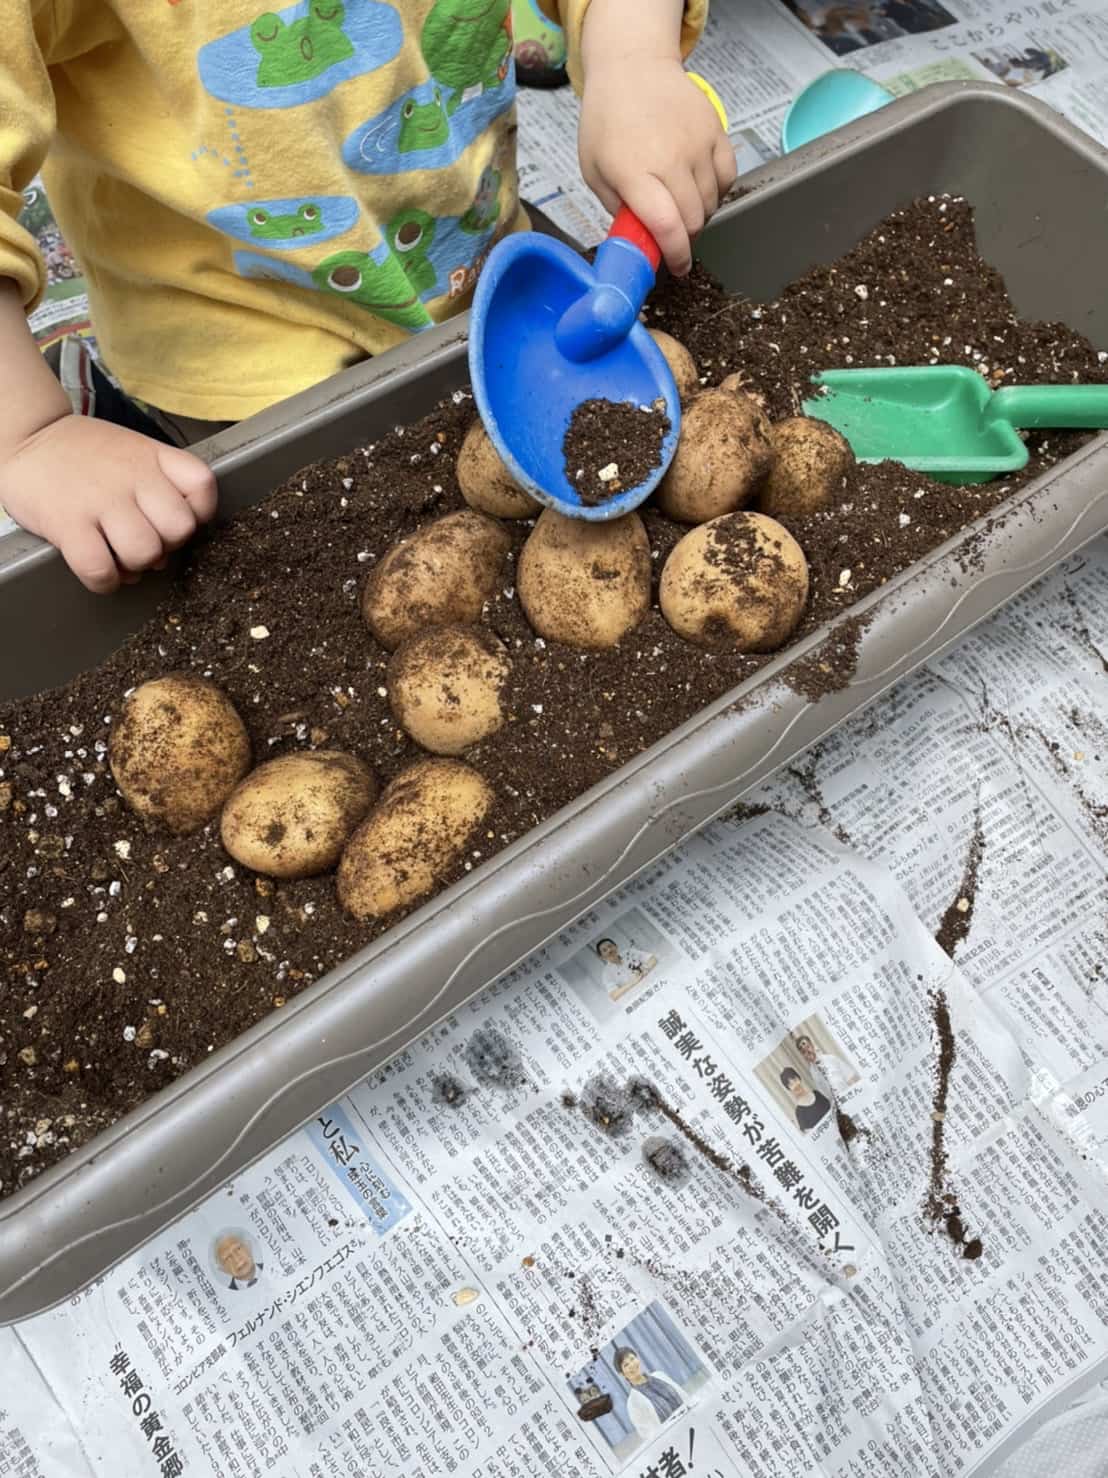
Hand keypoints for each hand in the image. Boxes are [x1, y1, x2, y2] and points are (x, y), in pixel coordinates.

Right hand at [0, 415, 216, 593]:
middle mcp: (132, 476)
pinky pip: (101, 569)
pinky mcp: (67, 522)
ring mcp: (100, 499)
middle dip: (166, 545)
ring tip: (119, 556)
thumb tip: (166, 553)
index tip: (176, 518)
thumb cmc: (86, 455)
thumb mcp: (134, 452)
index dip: (198, 513)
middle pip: (180, 529)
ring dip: (135, 566)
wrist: (28, 437)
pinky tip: (101, 572)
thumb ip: (161, 489)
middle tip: (143, 540)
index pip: (202, 486)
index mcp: (152, 457)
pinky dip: (105, 581)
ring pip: (145, 552)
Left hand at [578, 55, 735, 275]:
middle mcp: (671, 159)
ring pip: (711, 202)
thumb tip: (640, 241)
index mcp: (635, 172)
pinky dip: (717, 192)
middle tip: (673, 236)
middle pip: (694, 220)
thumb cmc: (607, 121)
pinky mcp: (716, 131)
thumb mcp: (594, 171)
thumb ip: (617, 209)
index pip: (667, 226)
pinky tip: (700, 189)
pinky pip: (728, 177)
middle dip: (685, 238)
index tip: (677, 268)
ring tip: (680, 206)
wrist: (632, 67)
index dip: (676, 255)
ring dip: (699, 215)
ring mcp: (697, 143)